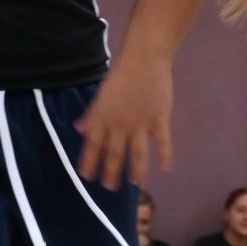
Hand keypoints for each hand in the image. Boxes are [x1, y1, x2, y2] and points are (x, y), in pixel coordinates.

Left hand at [76, 53, 172, 188]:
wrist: (144, 58)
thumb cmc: (121, 72)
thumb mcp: (101, 93)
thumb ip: (92, 113)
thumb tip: (80, 128)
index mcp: (103, 116)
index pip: (92, 144)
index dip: (89, 161)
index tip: (86, 176)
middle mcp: (119, 124)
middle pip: (114, 153)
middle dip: (110, 172)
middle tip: (109, 187)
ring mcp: (140, 123)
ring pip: (137, 153)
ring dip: (136, 169)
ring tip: (136, 183)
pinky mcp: (158, 119)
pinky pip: (162, 141)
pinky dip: (165, 155)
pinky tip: (166, 167)